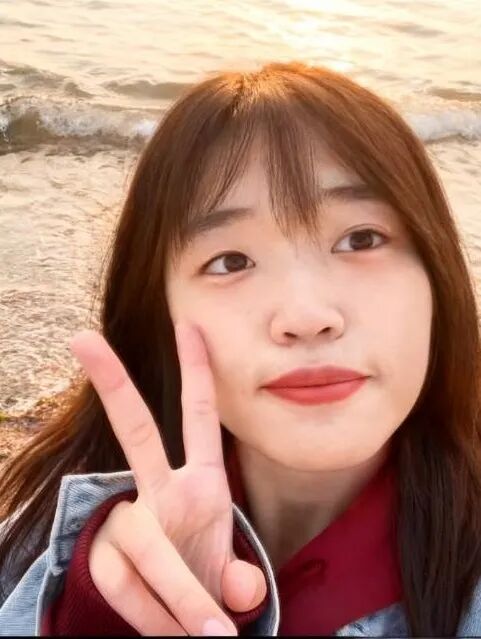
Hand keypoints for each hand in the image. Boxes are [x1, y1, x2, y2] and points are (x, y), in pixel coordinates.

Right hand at [69, 322, 266, 635]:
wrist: (176, 621)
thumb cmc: (206, 578)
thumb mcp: (229, 573)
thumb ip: (239, 578)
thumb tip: (243, 594)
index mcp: (202, 483)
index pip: (201, 418)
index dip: (197, 371)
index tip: (187, 324)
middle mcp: (161, 491)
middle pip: (137, 433)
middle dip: (114, 384)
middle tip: (83, 337)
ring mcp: (131, 522)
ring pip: (145, 549)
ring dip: (179, 602)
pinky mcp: (108, 559)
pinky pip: (129, 591)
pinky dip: (156, 620)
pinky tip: (170, 635)